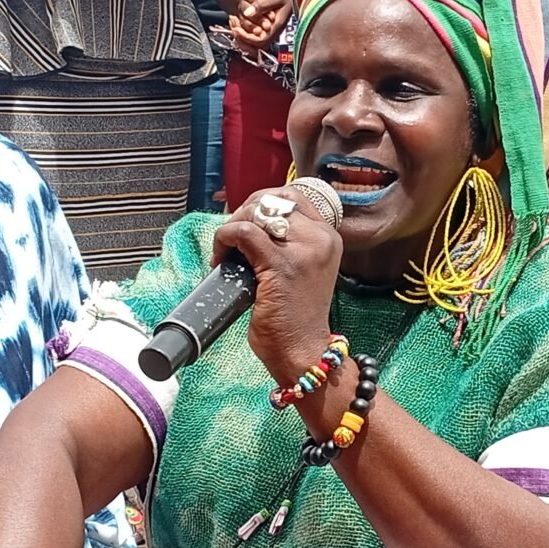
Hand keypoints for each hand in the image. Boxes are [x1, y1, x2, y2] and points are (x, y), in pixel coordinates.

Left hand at [211, 186, 342, 385]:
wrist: (303, 351)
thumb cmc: (296, 316)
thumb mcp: (303, 268)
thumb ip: (289, 242)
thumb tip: (253, 219)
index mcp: (328, 236)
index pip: (293, 196)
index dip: (262, 202)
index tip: (247, 223)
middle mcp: (321, 238)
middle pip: (273, 199)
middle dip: (244, 212)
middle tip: (232, 238)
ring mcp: (303, 251)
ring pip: (257, 212)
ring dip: (232, 226)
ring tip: (226, 251)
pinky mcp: (282, 265)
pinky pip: (244, 233)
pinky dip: (224, 239)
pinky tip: (220, 259)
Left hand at [232, 0, 293, 47]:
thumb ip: (262, 5)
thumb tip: (248, 13)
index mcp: (277, 26)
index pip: (259, 41)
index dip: (246, 37)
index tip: (236, 29)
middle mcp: (273, 31)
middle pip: (256, 47)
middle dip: (242, 39)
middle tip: (233, 27)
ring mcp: (270, 30)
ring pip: (254, 43)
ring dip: (242, 36)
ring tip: (234, 23)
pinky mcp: (267, 27)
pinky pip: (254, 36)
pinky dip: (244, 31)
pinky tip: (239, 21)